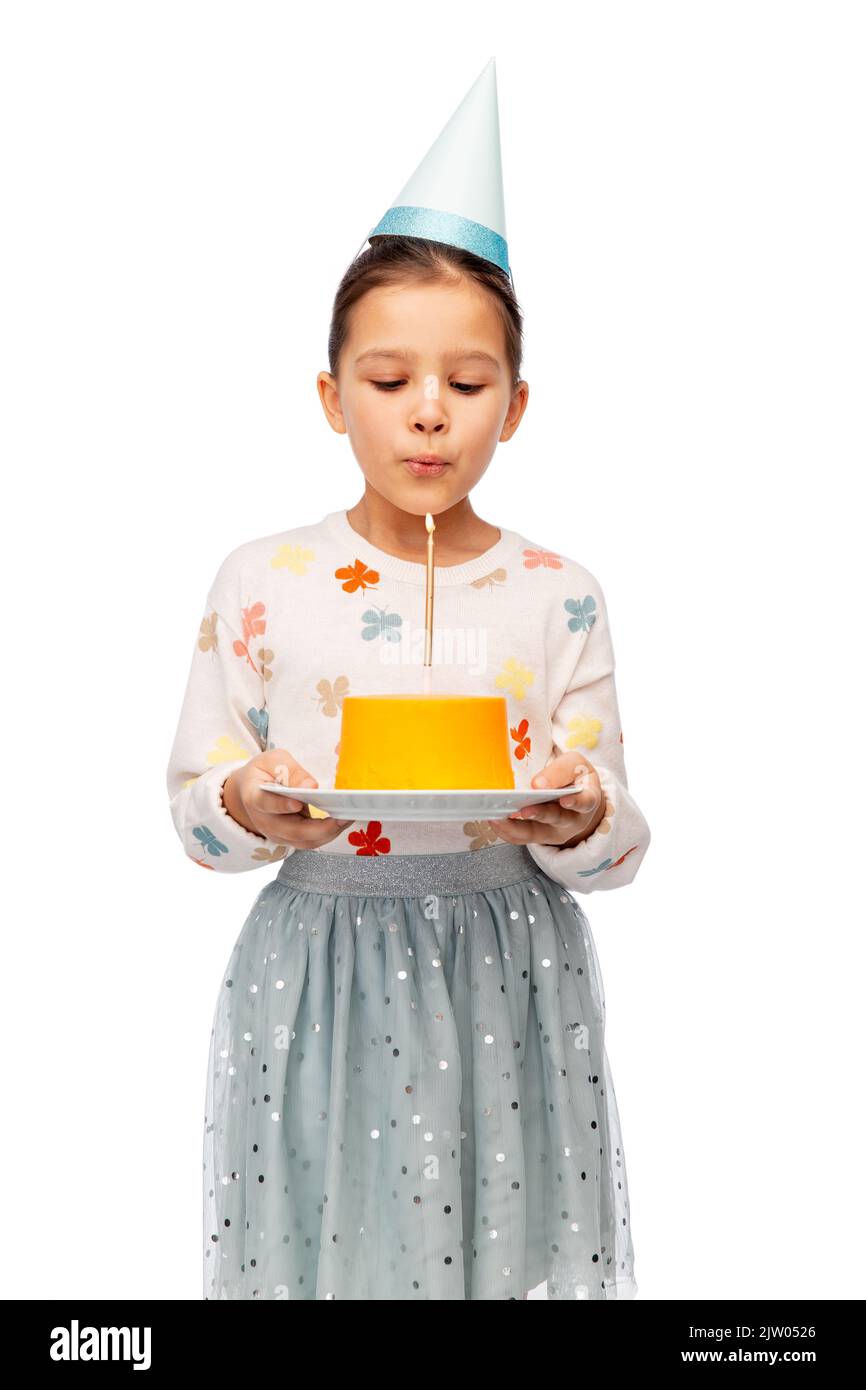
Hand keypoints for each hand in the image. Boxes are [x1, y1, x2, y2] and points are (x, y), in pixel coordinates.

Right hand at [222, 748, 353, 848]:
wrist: (253, 791)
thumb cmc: (264, 772)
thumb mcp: (273, 761)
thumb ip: (290, 770)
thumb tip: (310, 786)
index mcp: (254, 796)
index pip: (265, 803)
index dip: (281, 805)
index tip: (297, 803)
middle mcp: (264, 820)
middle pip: (290, 830)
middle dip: (318, 827)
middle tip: (340, 817)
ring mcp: (277, 833)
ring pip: (303, 841)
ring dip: (327, 833)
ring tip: (346, 819)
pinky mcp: (289, 839)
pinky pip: (309, 842)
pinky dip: (327, 834)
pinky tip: (340, 823)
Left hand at [488, 751, 605, 848]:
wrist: (576, 794)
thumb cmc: (575, 776)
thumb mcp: (575, 764)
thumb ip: (560, 771)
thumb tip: (537, 784)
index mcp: (588, 799)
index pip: (585, 802)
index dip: (576, 802)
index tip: (564, 800)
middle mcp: (573, 821)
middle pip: (557, 820)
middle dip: (539, 814)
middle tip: (523, 810)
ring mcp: (555, 832)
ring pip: (534, 833)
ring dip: (514, 827)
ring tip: (497, 816)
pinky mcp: (538, 836)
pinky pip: (520, 838)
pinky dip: (505, 830)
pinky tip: (493, 819)